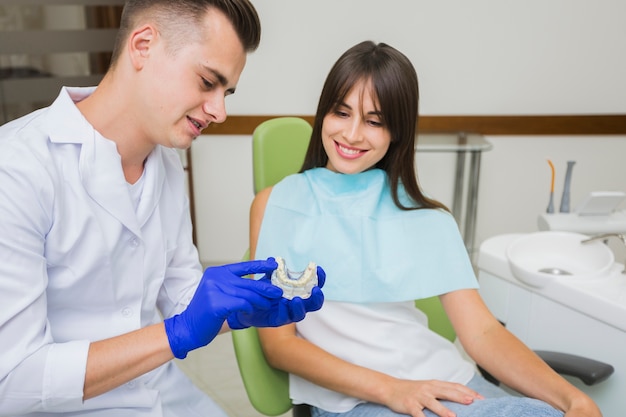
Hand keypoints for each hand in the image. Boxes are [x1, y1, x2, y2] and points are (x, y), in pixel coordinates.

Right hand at [164, 259, 280, 358]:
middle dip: (265, 287)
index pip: (242, 266)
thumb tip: (259, 283)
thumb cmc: (208, 312)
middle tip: (278, 292)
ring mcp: (214, 289)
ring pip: (247, 294)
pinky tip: (250, 312)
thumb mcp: (219, 292)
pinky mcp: (216, 303)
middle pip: (248, 282)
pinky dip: (249, 308)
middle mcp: (215, 278)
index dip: (260, 265)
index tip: (274, 265)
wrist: (189, 327)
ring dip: (260, 301)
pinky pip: (241, 304)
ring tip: (266, 305)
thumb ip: (234, 285)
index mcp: (216, 272)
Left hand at [227, 265, 325, 328]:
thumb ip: (271, 270)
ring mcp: (289, 313)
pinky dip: (285, 310)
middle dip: (317, 297)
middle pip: (314, 304)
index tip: (319, 269)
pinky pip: (284, 318)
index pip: (314, 285)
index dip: (320, 278)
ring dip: (300, 306)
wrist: (246, 303)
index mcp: (298, 291)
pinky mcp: (278, 321)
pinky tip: (283, 303)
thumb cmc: (262, 290)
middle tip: (315, 289)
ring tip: (297, 299)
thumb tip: (273, 259)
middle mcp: (297, 304)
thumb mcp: (267, 278)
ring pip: (301, 314)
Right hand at [385, 378, 482, 416]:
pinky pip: (418, 413)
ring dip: (443, 410)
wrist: (390, 388)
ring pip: (433, 403)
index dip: (468, 392)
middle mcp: (428, 389)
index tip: (481, 398)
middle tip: (472, 402)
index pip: (455, 386)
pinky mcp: (410, 405)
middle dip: (460, 397)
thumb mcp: (428, 388)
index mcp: (435, 384)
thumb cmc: (412, 390)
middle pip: (446, 392)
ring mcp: (419, 397)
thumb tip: (462, 398)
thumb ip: (443, 392)